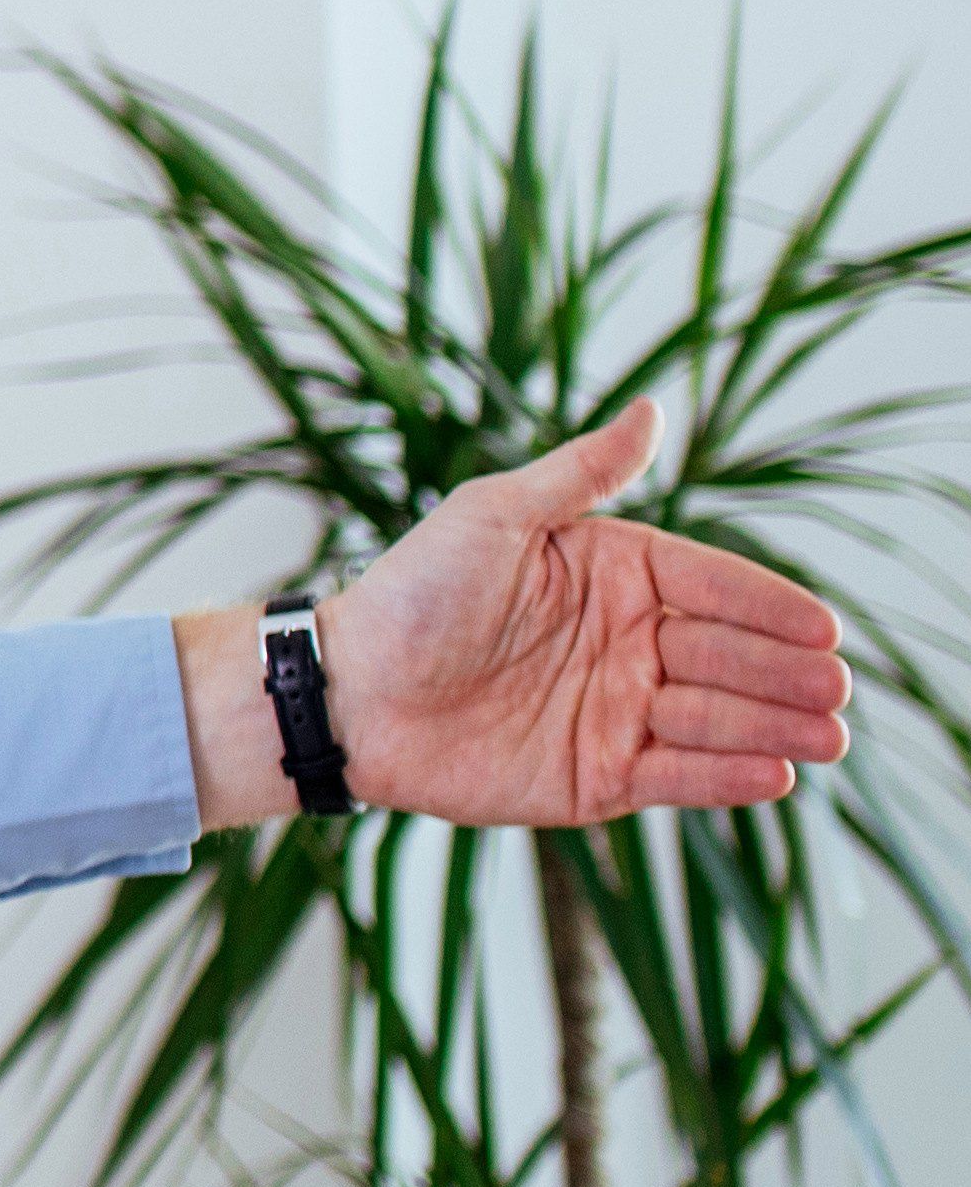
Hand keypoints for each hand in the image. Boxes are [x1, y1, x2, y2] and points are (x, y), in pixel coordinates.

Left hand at [263, 401, 854, 825]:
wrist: (349, 690)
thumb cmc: (413, 592)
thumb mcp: (493, 516)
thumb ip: (581, 473)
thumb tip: (653, 408)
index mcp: (617, 575)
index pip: (714, 586)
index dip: (769, 606)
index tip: (824, 626)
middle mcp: (631, 642)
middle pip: (728, 656)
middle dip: (786, 673)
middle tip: (835, 687)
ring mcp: (619, 710)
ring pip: (715, 718)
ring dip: (774, 727)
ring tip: (828, 735)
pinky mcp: (600, 776)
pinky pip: (677, 778)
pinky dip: (726, 778)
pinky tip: (775, 776)